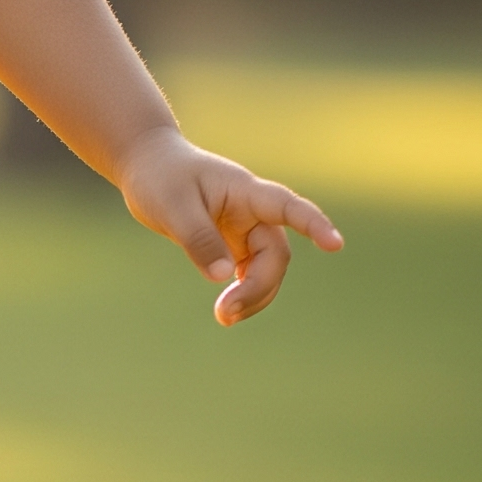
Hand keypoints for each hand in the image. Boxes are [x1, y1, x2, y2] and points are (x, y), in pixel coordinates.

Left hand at [115, 124, 342, 324]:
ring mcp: (244, 228)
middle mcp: (252, 211)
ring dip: (252, 295)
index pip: (287, 206)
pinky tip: (227, 309)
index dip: (313, 224)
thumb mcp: (172, 206)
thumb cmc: (159, 176)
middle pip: (274, 254)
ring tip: (224, 317)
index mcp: (244, 191)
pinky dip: (242, 291)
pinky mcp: (233, 243)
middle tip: (225, 312)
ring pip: (265, 268)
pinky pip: (249, 272)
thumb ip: (199, 239)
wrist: (147, 164)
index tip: (335, 245)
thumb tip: (225, 277)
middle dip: (258, 287)